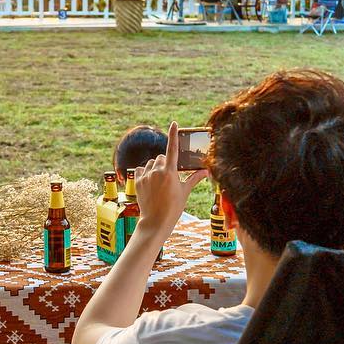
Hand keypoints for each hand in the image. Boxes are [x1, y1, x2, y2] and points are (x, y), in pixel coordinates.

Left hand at [134, 121, 206, 236]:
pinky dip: (145, 173)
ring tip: (159, 183)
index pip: (173, 149)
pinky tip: (149, 183)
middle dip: (165, 164)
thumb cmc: (174, 207)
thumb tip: (206, 171)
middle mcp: (157, 171)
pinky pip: (141, 169)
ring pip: (151, 163)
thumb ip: (194, 178)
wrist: (156, 220)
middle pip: (161, 158)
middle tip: (169, 178)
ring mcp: (146, 175)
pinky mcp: (137, 180)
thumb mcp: (185, 191)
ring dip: (155, 169)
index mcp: (171, 172)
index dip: (173, 135)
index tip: (174, 123)